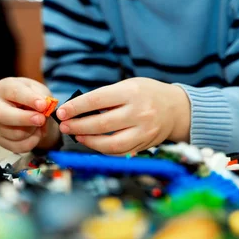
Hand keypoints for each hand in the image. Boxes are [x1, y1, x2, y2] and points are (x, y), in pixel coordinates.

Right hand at [0, 77, 60, 153]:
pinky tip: (35, 133)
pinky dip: (32, 142)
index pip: (14, 93)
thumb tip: (44, 107)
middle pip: (3, 115)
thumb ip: (42, 97)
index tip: (43, 105)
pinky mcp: (0, 140)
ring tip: (40, 124)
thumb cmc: (34, 97)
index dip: (29, 99)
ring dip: (33, 131)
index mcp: (4, 88)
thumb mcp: (40, 91)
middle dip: (25, 119)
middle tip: (41, 119)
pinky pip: (18, 147)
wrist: (31, 111)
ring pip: (14, 134)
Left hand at [56, 78, 190, 154]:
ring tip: (77, 136)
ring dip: (89, 141)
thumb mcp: (129, 86)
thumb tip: (76, 109)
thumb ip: (106, 97)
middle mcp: (139, 112)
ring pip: (110, 143)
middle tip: (64, 126)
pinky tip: (92, 143)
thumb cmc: (146, 93)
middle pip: (102, 124)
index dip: (76, 107)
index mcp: (131, 92)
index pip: (97, 100)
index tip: (62, 112)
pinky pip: (119, 152)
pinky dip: (102, 150)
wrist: (176, 108)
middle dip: (78, 126)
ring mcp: (143, 131)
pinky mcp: (145, 145)